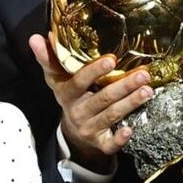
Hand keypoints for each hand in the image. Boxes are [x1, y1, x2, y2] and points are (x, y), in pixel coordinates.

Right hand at [29, 33, 152, 172]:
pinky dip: (119, 138)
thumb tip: (35, 37)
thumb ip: (47, 58)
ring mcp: (89, 128)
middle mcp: (77, 112)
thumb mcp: (56, 78)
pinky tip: (131, 130)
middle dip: (124, 86)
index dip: (94, 71)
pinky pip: (110, 144)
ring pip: (111, 115)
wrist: (73, 132)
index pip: (80, 82)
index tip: (112, 60)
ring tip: (148, 90)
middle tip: (143, 74)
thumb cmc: (70, 96)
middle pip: (103, 98)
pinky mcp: (100, 144)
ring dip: (130, 103)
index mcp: (67, 94)